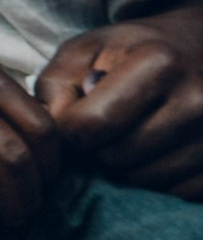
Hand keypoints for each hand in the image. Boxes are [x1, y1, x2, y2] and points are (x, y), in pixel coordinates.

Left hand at [37, 4, 202, 199]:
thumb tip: (51, 125)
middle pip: (118, 157)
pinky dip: (156, 179)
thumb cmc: (135, 49)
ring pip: (145, 180)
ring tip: (126, 137)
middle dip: (96, 148)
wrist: (201, 47)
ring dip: (124, 167)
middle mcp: (197, 100)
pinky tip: (153, 150)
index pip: (93, 123)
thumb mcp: (89, 46)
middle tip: (99, 129)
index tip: (66, 123)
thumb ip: (57, 80)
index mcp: (159, 63)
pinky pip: (176, 192)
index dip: (67, 131)